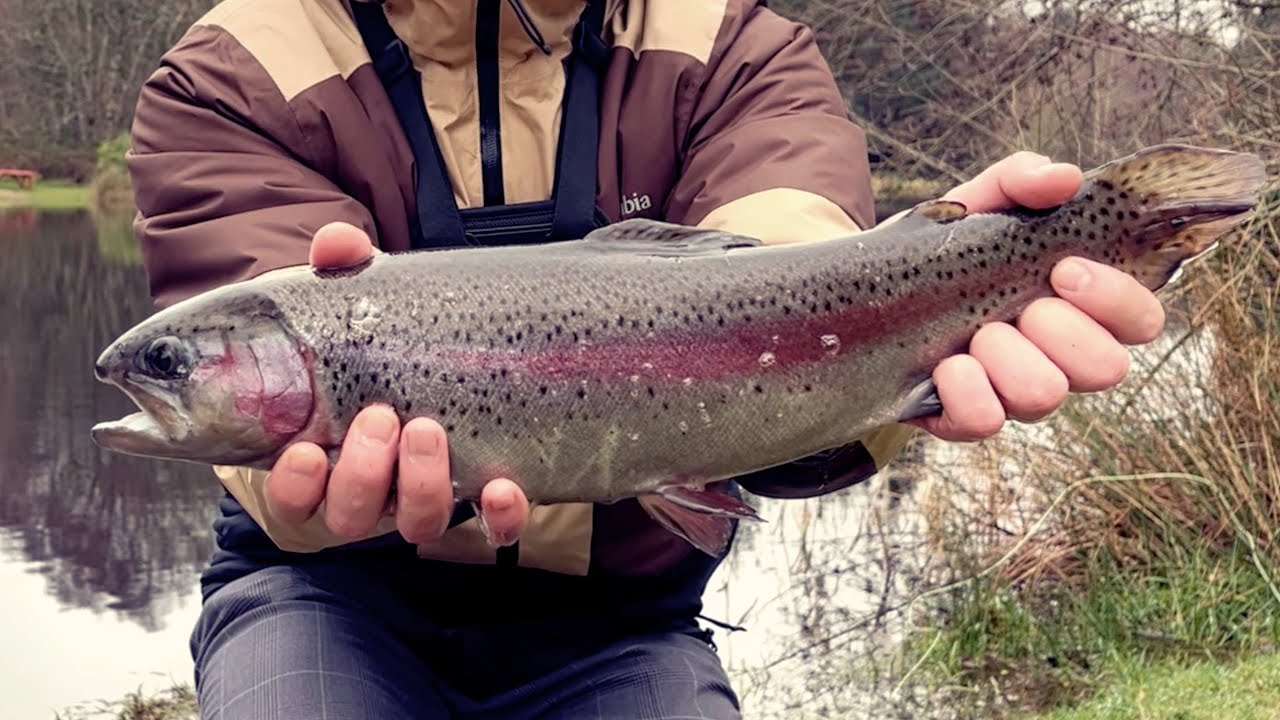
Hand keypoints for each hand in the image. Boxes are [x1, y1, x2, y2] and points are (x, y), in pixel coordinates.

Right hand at [263, 221, 530, 545]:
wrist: (449, 359)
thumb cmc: (379, 348)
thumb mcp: (356, 309)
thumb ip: (341, 275)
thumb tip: (338, 244)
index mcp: (322, 458)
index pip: (292, 497)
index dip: (294, 486)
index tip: (304, 450)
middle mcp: (370, 491)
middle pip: (351, 514)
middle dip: (362, 472)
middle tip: (380, 417)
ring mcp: (425, 499)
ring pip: (415, 523)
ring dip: (419, 485)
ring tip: (426, 429)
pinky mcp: (482, 504)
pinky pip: (492, 530)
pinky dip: (498, 516)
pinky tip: (502, 488)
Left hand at [907, 152, 1165, 440]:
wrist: (871, 288)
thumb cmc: (946, 246)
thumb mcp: (979, 203)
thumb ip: (1021, 179)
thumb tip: (1063, 178)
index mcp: (1080, 308)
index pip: (1142, 321)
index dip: (1115, 299)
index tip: (1064, 269)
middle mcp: (1059, 358)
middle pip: (1106, 369)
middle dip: (1059, 331)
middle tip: (1019, 306)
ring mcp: (1014, 394)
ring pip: (1044, 395)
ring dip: (1006, 355)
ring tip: (973, 333)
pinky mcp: (965, 418)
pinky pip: (985, 422)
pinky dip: (965, 388)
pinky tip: (945, 363)